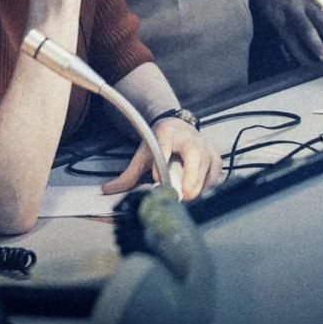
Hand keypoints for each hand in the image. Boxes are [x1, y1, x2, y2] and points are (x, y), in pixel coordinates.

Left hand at [101, 118, 223, 200]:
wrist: (179, 127)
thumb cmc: (161, 142)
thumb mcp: (144, 153)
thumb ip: (128, 174)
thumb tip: (107, 190)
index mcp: (168, 133)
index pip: (165, 145)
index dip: (161, 162)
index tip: (157, 178)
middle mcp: (190, 139)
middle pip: (194, 159)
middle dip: (186, 182)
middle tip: (177, 197)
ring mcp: (206, 148)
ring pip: (205, 172)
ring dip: (195, 189)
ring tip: (183, 197)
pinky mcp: (215, 158)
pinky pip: (213, 179)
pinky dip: (204, 189)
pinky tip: (194, 192)